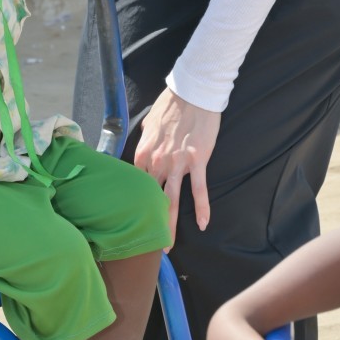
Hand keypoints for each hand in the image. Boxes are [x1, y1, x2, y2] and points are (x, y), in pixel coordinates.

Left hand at [133, 87, 219, 238]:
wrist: (192, 93)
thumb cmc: (171, 104)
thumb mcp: (149, 122)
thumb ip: (146, 140)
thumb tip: (145, 148)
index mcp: (143, 152)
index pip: (136, 183)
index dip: (136, 200)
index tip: (135, 216)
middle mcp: (157, 161)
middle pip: (151, 197)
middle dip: (148, 221)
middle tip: (146, 243)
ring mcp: (177, 163)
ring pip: (172, 200)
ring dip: (169, 225)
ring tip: (167, 247)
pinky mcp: (197, 161)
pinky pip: (199, 189)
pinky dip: (202, 208)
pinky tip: (204, 224)